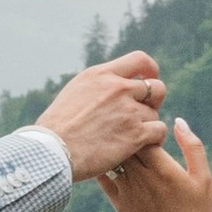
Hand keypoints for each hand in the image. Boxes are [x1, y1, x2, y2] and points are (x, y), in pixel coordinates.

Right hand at [38, 50, 169, 184]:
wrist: (52, 151)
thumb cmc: (55, 129)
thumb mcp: (73, 93)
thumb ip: (96, 86)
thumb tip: (106, 86)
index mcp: (101, 75)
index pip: (139, 60)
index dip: (150, 70)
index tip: (149, 80)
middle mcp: (118, 88)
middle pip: (156, 87)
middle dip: (154, 101)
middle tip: (143, 114)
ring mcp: (128, 110)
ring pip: (155, 113)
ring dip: (148, 125)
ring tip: (134, 138)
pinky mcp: (135, 134)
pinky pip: (159, 131)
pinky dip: (154, 140)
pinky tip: (143, 147)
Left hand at [100, 111, 211, 211]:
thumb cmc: (194, 211)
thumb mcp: (202, 178)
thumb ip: (192, 147)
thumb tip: (178, 120)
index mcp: (164, 169)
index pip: (143, 134)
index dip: (144, 126)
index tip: (150, 127)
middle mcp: (142, 177)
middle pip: (126, 143)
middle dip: (128, 134)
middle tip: (133, 130)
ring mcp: (127, 190)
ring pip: (113, 158)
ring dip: (116, 148)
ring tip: (122, 143)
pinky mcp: (118, 201)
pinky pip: (104, 176)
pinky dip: (105, 164)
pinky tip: (111, 159)